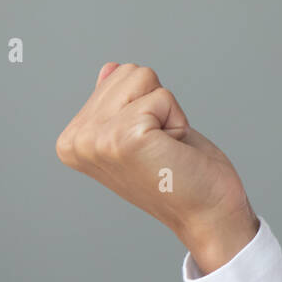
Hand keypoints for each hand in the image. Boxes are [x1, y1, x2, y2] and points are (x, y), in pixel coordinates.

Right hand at [55, 62, 257, 271]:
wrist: (207, 213)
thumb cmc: (182, 174)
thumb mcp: (145, 129)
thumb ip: (119, 102)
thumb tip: (109, 69)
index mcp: (73, 138)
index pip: (117, 75)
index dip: (149, 104)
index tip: (152, 143)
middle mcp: (76, 140)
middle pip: (128, 72)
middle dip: (158, 104)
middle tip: (162, 146)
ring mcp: (96, 140)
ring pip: (143, 78)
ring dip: (168, 112)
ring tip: (166, 148)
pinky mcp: (123, 139)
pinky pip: (161, 97)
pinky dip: (178, 121)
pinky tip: (173, 151)